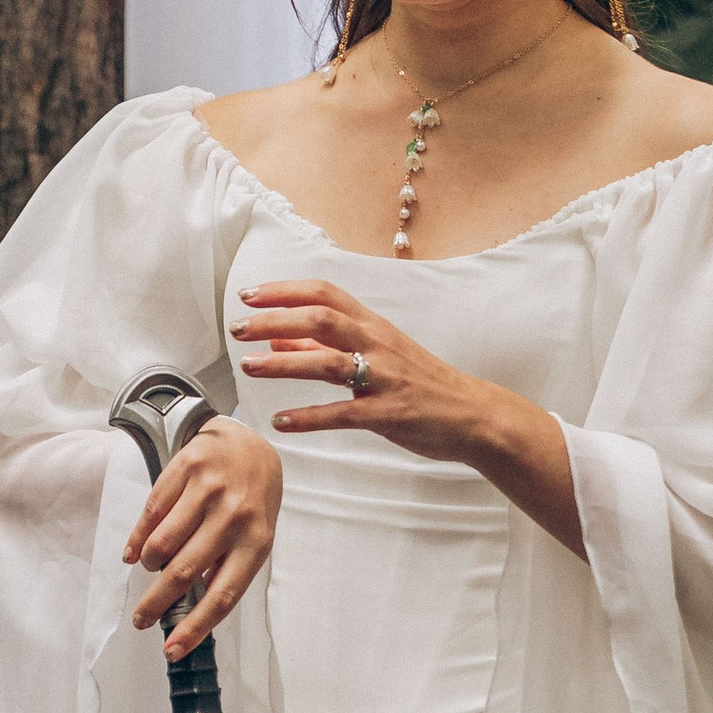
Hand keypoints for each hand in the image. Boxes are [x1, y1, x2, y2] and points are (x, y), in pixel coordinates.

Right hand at [123, 413, 281, 659]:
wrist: (248, 443)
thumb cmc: (251, 500)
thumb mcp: (252, 535)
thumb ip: (226, 568)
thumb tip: (192, 611)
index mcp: (256, 542)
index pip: (224, 595)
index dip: (196, 627)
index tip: (173, 650)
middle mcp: (235, 516)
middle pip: (185, 572)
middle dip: (156, 603)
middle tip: (141, 619)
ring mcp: (209, 490)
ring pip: (162, 544)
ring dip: (150, 564)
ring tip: (151, 566)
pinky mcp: (187, 467)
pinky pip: (151, 512)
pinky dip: (138, 538)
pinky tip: (136, 550)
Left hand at [234, 281, 491, 465]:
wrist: (473, 413)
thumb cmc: (420, 382)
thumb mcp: (376, 353)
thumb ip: (325, 346)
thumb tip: (277, 336)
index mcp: (373, 325)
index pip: (324, 294)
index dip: (284, 291)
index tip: (248, 295)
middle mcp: (378, 343)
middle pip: (320, 319)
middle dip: (274, 319)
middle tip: (239, 328)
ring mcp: (384, 378)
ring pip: (327, 363)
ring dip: (283, 363)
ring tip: (249, 366)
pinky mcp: (388, 413)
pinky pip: (342, 413)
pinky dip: (308, 417)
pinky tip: (280, 421)